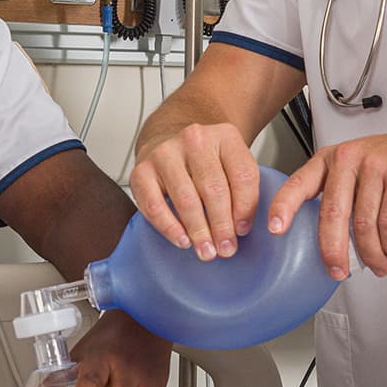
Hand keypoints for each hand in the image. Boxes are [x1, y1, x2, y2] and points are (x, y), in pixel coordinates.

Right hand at [130, 121, 261, 260]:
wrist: (171, 143)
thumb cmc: (206, 162)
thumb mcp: (232, 165)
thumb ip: (242, 190)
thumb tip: (240, 228)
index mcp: (224, 136)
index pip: (242, 175)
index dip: (245, 207)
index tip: (242, 230)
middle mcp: (194, 139)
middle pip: (213, 188)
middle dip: (222, 225)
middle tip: (226, 249)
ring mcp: (165, 153)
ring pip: (186, 198)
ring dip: (198, 230)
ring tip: (206, 250)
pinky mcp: (141, 170)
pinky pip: (155, 205)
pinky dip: (170, 227)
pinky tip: (182, 240)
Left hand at [267, 127, 386, 278]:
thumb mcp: (358, 169)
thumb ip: (338, 194)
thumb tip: (322, 240)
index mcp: (331, 158)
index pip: (299, 182)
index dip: (283, 207)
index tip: (274, 230)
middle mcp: (349, 158)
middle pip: (332, 213)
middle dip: (332, 250)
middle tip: (337, 272)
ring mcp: (376, 166)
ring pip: (363, 224)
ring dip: (370, 254)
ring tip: (377, 265)